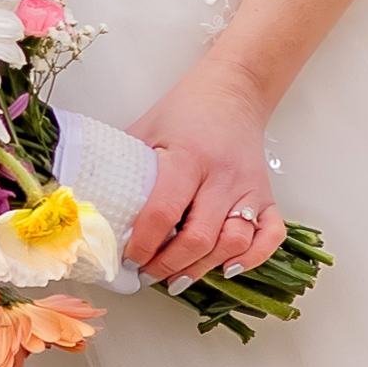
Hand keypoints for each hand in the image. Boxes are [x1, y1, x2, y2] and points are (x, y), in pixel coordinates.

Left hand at [123, 68, 294, 291]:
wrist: (233, 90)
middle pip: (199, 237)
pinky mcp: (267, 195)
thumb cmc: (185, 112)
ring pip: (233, 243)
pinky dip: (253, 258)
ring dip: (203, 268)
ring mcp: (248, 187)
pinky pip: (270, 236)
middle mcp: (222, 175)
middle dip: (169, 265)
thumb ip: (123, 168)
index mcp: (187, 157)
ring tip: (177, 276)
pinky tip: (227, 267)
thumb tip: (96, 209)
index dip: (143, 244)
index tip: (128, 258)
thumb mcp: (145, 132)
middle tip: (148, 273)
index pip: (163, 212)